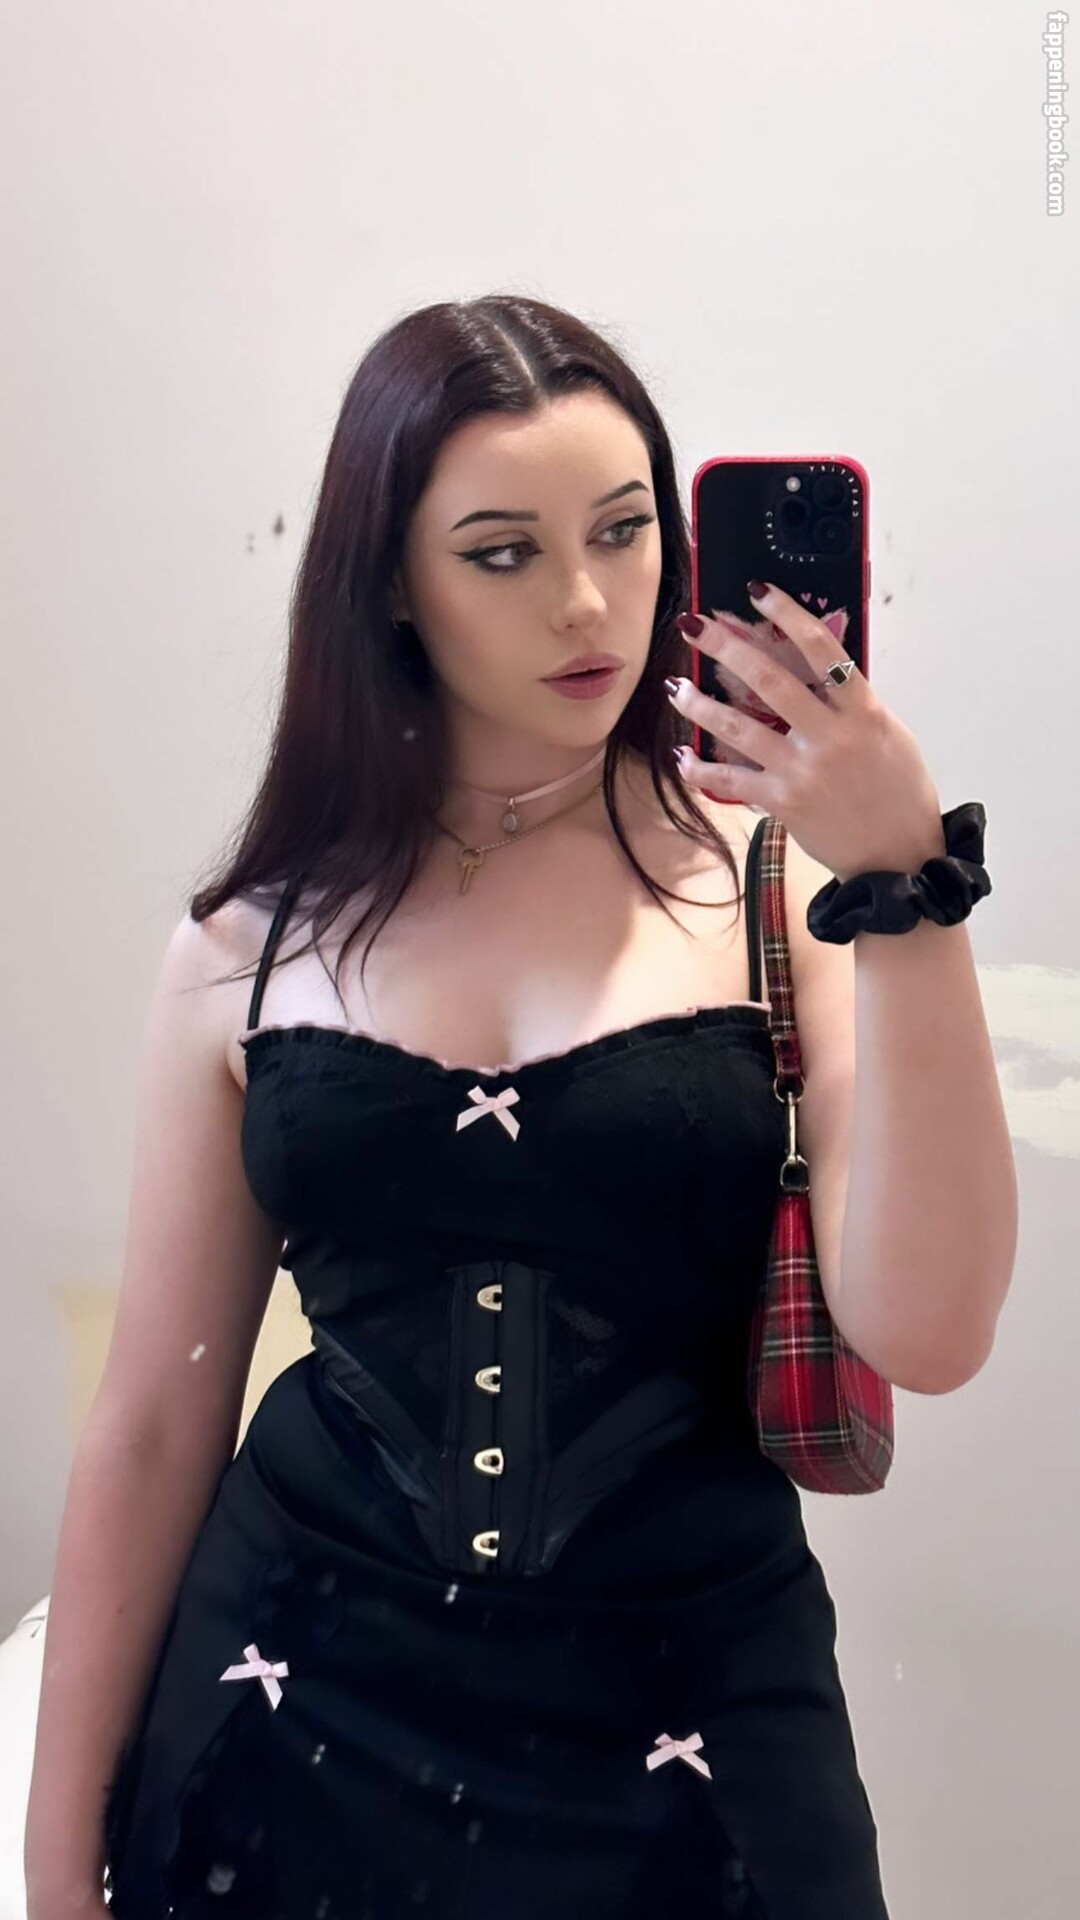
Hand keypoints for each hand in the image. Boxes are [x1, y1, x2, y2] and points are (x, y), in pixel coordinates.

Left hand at [669, 580, 946, 882]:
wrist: (899, 856)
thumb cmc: (899, 792)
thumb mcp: (889, 734)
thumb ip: (853, 701)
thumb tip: (820, 666)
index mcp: (863, 712)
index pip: (823, 650)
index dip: (788, 616)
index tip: (758, 592)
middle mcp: (831, 737)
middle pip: (771, 680)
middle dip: (727, 647)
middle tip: (695, 624)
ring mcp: (804, 770)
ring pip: (740, 728)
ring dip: (701, 705)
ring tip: (676, 686)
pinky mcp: (784, 802)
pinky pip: (733, 780)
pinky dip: (703, 769)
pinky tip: (682, 757)